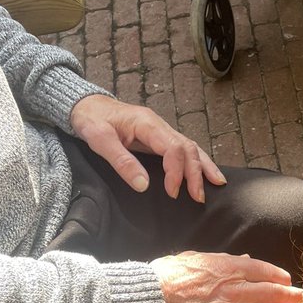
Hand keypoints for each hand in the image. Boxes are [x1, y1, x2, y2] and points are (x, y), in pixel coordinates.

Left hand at [70, 95, 225, 202]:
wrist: (85, 104)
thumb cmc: (91, 119)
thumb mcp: (98, 139)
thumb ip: (121, 161)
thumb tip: (143, 185)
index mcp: (147, 124)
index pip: (173, 148)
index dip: (176, 172)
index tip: (171, 193)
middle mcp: (159, 126)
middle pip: (188, 148)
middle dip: (195, 173)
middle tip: (198, 197)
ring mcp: (161, 131)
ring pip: (191, 147)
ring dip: (203, 167)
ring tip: (216, 185)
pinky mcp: (160, 138)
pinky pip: (185, 149)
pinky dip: (199, 161)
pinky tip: (208, 173)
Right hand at [151, 251, 302, 302]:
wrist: (151, 301)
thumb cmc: (167, 276)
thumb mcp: (195, 258)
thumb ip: (222, 259)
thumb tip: (244, 259)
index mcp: (227, 269)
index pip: (262, 270)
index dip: (278, 275)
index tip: (287, 280)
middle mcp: (234, 291)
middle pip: (271, 293)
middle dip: (290, 296)